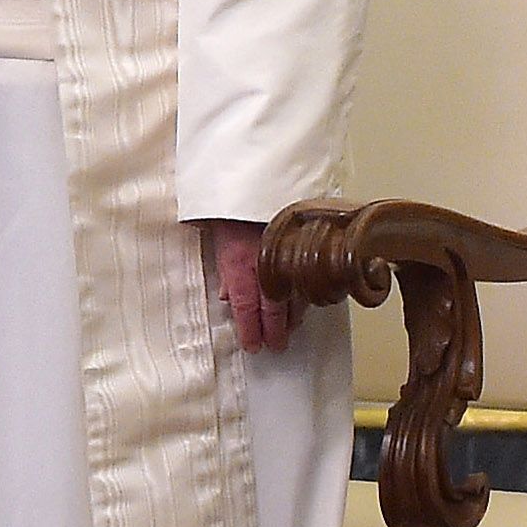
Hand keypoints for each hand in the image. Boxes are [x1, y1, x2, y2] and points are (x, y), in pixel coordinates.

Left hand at [200, 217, 295, 353]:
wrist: (259, 180)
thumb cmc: (234, 210)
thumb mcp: (218, 240)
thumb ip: (226, 273)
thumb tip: (229, 298)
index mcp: (240, 263)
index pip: (245, 306)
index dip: (250, 329)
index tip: (253, 346)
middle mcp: (265, 264)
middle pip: (272, 307)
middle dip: (274, 330)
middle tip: (276, 346)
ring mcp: (287, 258)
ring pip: (294, 297)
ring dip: (292, 317)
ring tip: (290, 331)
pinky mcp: (305, 249)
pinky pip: (308, 279)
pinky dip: (306, 296)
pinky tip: (306, 305)